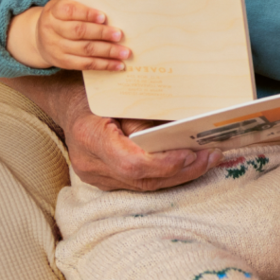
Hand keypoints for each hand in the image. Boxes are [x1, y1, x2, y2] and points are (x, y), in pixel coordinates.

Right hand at [8, 0, 130, 69]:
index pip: (70, 11)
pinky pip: (85, 64)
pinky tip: (118, 64)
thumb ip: (82, 7)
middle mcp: (52, 29)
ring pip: (85, 50)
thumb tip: (112, 14)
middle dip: (101, 33)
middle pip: (79, 31)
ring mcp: (56, 47)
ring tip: (124, 52)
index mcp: (54, 11)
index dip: (87, 14)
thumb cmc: (61, 18)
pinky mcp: (62, 62)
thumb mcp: (65, 6)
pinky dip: (103, 65)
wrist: (38, 37)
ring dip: (107, 51)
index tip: (103, 17)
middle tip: (119, 35)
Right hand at [53, 77, 223, 190]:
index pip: (132, 163)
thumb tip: (182, 127)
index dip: (164, 164)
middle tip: (211, 156)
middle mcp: (90, 164)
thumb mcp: (118, 94)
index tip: (191, 153)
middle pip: (142, 179)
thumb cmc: (94, 93)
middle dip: (182, 171)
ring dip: (180, 175)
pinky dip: (167, 175)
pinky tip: (190, 164)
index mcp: (89, 136)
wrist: (67, 105)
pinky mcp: (106, 180)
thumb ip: (144, 116)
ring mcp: (97, 176)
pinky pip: (141, 183)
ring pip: (144, 186)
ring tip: (208, 159)